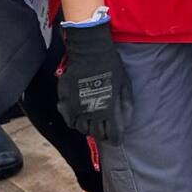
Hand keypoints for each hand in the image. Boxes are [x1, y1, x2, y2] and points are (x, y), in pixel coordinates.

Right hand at [56, 22, 132, 143]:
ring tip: (93, 119)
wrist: (90, 51)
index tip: (116, 139)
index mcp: (109, 110)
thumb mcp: (125, 85)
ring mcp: (77, 108)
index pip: (113, 135)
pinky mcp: (65, 102)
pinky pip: (69, 120)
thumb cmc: (111, 66)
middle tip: (105, 127)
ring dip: (89, 127)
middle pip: (96, 134)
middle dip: (102, 134)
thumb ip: (126, 106)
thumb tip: (126, 123)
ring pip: (82, 129)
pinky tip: (80, 114)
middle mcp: (92, 113)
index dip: (116, 139)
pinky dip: (75, 121)